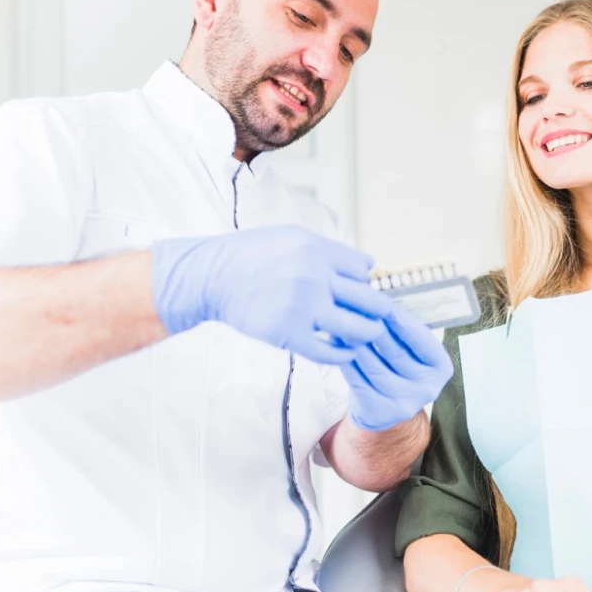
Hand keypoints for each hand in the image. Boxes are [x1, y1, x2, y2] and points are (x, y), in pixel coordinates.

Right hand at [150, 226, 392, 364]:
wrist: (212, 276)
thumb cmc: (252, 255)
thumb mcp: (293, 237)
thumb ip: (328, 251)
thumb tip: (366, 267)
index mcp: (318, 251)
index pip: (364, 271)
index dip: (364, 282)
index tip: (357, 291)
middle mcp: (315, 278)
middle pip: (371, 300)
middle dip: (379, 310)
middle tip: (378, 317)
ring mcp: (303, 307)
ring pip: (358, 329)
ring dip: (367, 334)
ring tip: (366, 335)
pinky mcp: (288, 334)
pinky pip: (329, 352)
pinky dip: (344, 355)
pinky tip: (346, 352)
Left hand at [343, 306, 453, 429]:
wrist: (383, 407)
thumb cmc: (396, 367)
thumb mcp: (409, 348)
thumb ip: (401, 330)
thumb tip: (379, 304)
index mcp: (441, 368)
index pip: (422, 341)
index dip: (402, 323)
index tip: (385, 306)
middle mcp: (428, 389)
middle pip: (397, 354)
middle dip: (375, 330)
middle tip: (357, 311)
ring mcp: (406, 403)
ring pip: (375, 368)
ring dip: (357, 345)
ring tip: (343, 326)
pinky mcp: (381, 412)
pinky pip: (359, 382)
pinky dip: (346, 362)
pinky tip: (336, 346)